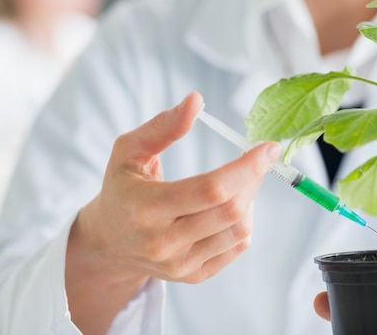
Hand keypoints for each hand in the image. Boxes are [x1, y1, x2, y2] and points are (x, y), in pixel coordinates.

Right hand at [66, 92, 280, 333]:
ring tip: (239, 183)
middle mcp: (163, 242)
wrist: (107, 243)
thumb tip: (197, 100)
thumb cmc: (122, 188)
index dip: (247, 166)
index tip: (269, 147)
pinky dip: (243, 222)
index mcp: (146, 207)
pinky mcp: (193, 276)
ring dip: (250, 200)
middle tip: (256, 161)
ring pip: (239, 230)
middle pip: (230, 210)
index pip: (210, 188)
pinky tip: (229, 207)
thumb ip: (162, 126)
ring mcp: (179, 264)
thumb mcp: (128, 151)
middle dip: (253, 179)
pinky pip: (237, 247)